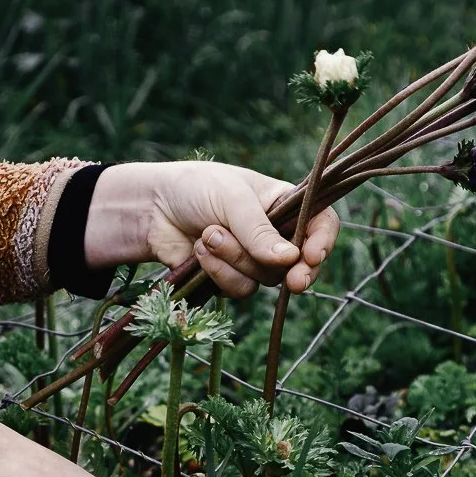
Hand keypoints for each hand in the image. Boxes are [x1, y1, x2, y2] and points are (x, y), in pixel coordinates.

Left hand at [85, 160, 339, 297]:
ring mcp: (254, 258)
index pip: (321, 223)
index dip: (323, 242)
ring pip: (265, 278)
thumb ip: (259, 230)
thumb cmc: (196, 188)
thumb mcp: (231, 198)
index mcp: (285, 204)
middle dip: (294, 272)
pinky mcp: (232, 278)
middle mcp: (276, 233)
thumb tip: (290, 260)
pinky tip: (200, 249)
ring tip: (209, 233)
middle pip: (298, 262)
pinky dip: (219, 272)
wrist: (151, 209)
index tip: (311, 257)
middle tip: (294, 282)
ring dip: (236, 260)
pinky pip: (240, 288)